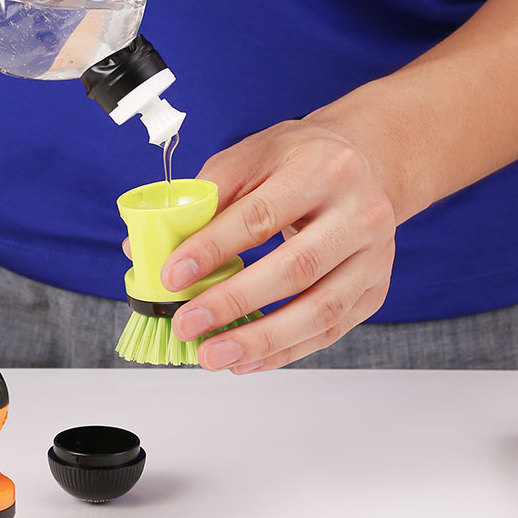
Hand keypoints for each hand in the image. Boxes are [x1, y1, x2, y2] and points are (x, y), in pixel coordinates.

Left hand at [162, 119, 396, 372]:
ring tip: (212, 355)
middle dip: (234, 302)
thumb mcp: (253, 156)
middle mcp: (360, 213)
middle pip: (296, 268)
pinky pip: (329, 330)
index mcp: (323, 169)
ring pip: (320, 310)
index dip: (213, 248)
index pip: (262, 215)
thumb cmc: (300, 161)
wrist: (367, 166)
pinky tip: (246, 360)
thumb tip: (142, 247)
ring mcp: (374, 256)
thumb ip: (203, 198)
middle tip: (186, 324)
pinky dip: (284, 351)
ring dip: (260, 339)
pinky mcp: (375, 290)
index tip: (171, 276)